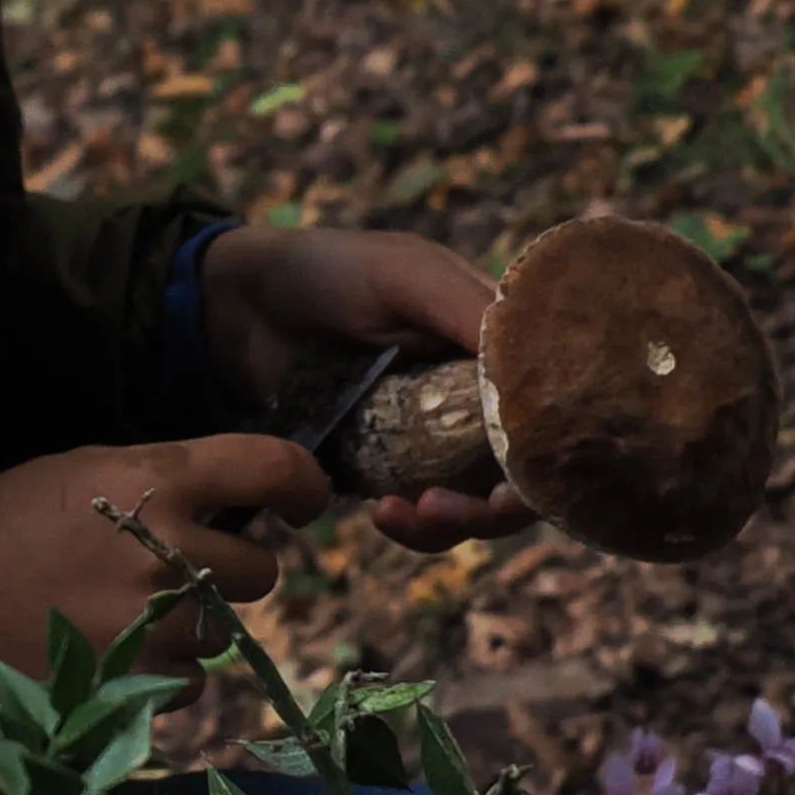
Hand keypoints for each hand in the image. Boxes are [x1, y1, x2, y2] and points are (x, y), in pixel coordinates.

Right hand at [0, 432, 331, 662]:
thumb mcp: (72, 471)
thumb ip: (155, 478)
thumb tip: (227, 498)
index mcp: (149, 479)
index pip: (267, 466)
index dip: (302, 482)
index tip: (305, 501)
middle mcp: (165, 551)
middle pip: (259, 569)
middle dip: (230, 571)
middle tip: (178, 572)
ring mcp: (154, 626)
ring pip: (223, 633)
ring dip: (189, 628)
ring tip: (119, 618)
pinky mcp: (136, 687)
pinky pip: (186, 683)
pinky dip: (158, 674)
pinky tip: (104, 655)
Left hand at [196, 219, 528, 555]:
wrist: (241, 305)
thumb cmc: (332, 271)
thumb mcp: (407, 274)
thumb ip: (469, 312)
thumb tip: (540, 370)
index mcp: (501, 349)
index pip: (553, 415)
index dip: (547, 460)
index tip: (514, 487)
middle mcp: (480, 399)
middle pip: (519, 475)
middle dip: (492, 508)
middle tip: (442, 508)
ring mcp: (435, 439)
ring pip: (472, 503)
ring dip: (449, 523)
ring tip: (402, 514)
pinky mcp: (389, 467)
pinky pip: (418, 512)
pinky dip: (409, 524)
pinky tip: (379, 512)